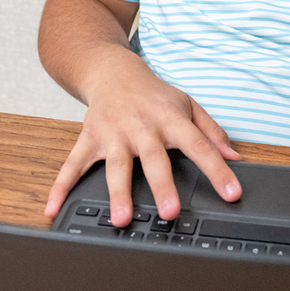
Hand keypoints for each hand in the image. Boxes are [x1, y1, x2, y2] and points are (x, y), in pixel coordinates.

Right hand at [44, 47, 241, 226]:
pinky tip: (53, 209)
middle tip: (171, 212)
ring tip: (121, 218)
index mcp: (170, 119)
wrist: (113, 71)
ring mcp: (112, 134)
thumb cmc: (154, 95)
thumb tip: (236, 157)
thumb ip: (212, 132)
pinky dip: (61, 187)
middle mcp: (142, 127)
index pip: (199, 146)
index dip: (218, 170)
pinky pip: (72, 165)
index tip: (231, 193)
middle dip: (162, 186)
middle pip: (154, 159)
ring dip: (117, 192)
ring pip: (115, 166)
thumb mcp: (188, 106)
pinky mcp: (88, 138)